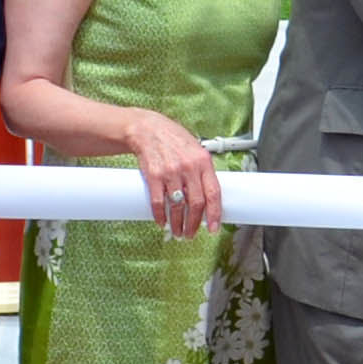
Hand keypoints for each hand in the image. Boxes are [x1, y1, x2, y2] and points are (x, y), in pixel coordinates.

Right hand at [123, 110, 225, 236]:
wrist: (148, 129)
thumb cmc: (173, 139)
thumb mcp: (195, 150)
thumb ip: (203, 171)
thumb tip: (209, 196)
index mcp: (203, 162)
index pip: (213, 193)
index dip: (215, 214)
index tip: (214, 228)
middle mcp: (188, 168)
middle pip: (196, 203)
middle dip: (194, 224)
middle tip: (191, 234)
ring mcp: (170, 172)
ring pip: (177, 206)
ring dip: (177, 223)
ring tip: (178, 231)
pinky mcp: (153, 176)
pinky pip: (158, 202)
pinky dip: (160, 215)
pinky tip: (162, 221)